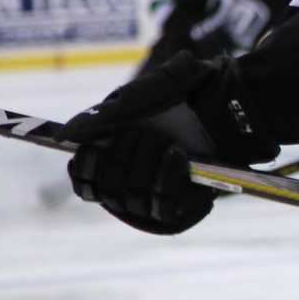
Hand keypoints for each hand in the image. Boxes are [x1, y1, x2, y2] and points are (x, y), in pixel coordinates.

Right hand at [63, 54, 277, 234]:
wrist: (235, 100)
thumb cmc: (190, 90)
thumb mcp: (146, 91)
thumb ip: (105, 114)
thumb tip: (63, 136)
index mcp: (116, 151)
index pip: (83, 178)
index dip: (85, 168)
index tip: (93, 149)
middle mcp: (134, 176)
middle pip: (106, 187)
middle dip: (120, 157)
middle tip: (142, 133)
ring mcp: (160, 192)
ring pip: (131, 199)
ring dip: (145, 167)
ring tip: (167, 143)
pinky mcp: (186, 205)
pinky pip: (163, 209)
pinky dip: (167, 180)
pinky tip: (179, 158)